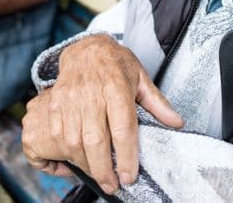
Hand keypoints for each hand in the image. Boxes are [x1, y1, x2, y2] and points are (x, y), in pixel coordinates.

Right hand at [22, 34, 182, 194]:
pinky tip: (79, 160)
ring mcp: (70, 99)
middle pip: (96, 140)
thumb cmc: (115, 63)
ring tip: (99, 176)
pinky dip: (67, 153)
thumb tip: (177, 123)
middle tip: (113, 186)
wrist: (85, 48)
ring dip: (86, 164)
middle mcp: (92, 94)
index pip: (123, 129)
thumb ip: (157, 103)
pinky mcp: (55, 103)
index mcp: (116, 88)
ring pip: (74, 141)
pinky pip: (57, 134)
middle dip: (103, 169)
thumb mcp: (140, 77)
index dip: (125, 157)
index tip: (129, 177)